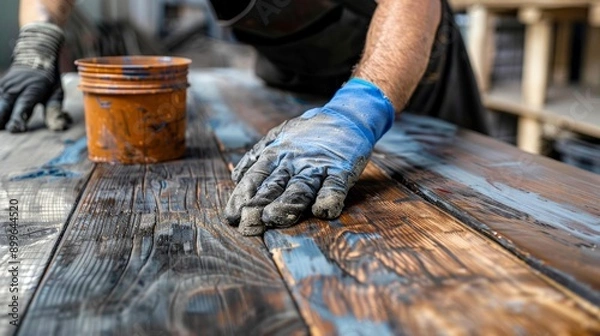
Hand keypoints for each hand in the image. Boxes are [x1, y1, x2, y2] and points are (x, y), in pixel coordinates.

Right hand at [0, 23, 70, 132]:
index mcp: (32, 90)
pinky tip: (0, 115)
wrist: (35, 54)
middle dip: (2, 119)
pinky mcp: (1, 86)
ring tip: (0, 126)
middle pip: (4, 106)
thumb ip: (54, 110)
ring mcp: (6, 85)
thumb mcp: (57, 92)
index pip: (22, 106)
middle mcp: (16, 87)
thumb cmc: (49, 77)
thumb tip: (57, 128)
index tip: (16, 129)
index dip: (18, 119)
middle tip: (4, 131)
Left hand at [225, 78, 394, 235]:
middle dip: (259, 206)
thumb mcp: (280, 135)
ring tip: (273, 218)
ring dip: (286, 204)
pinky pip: (335, 185)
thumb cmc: (310, 131)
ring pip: (300, 188)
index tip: (231, 216)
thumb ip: (257, 154)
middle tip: (246, 224)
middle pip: (274, 186)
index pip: (255, 178)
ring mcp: (318, 165)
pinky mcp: (342, 169)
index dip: (242, 196)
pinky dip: (329, 197)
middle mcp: (294, 162)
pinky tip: (322, 211)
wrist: (348, 116)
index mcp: (277, 154)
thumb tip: (236, 176)